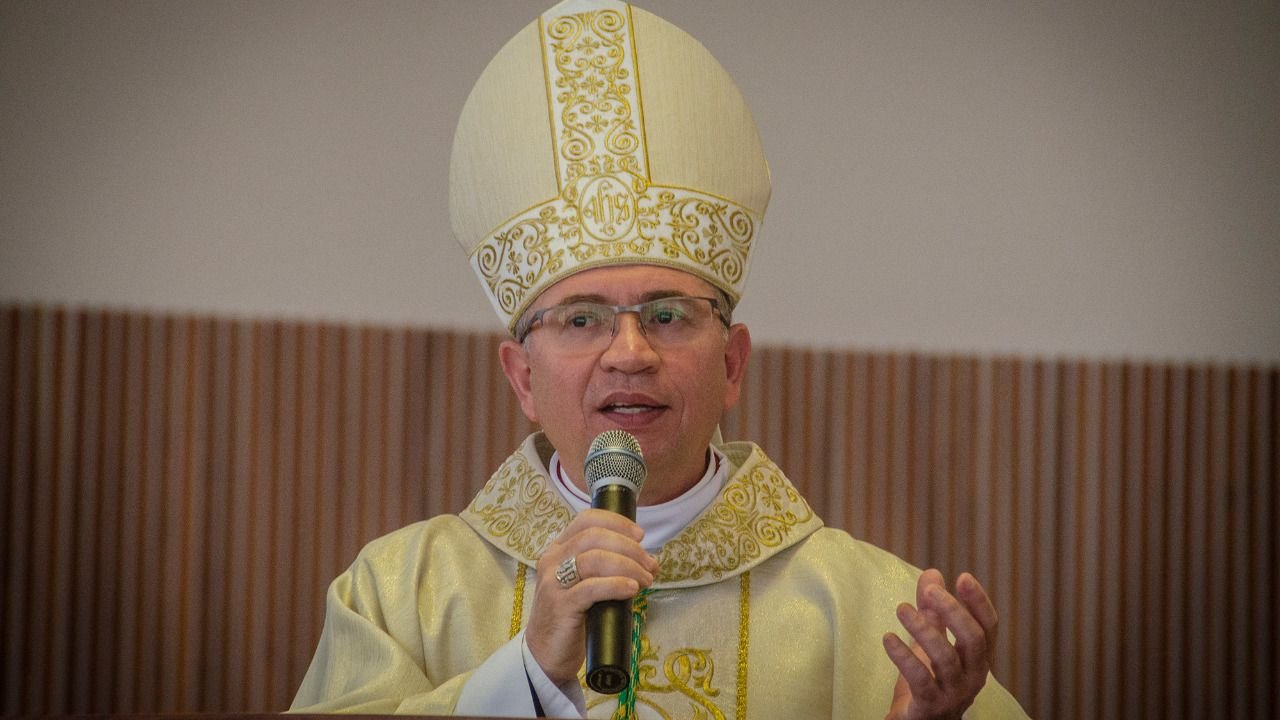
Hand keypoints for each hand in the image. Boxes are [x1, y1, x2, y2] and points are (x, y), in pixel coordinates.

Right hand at [525, 509, 658, 684]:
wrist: (546, 654)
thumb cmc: (571, 617)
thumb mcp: (585, 583)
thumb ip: (605, 567)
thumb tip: (646, 559)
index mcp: (558, 550)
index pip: (586, 520)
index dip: (617, 523)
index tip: (640, 536)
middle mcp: (552, 561)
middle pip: (594, 537)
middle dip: (629, 547)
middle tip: (650, 564)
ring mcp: (553, 583)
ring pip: (594, 559)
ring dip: (628, 566)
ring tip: (646, 579)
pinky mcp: (560, 606)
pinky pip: (591, 588)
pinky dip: (616, 584)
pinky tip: (631, 589)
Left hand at [882, 569, 996, 719]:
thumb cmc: (930, 680)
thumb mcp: (932, 642)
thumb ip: (932, 610)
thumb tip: (932, 574)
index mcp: (977, 658)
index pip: (988, 627)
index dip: (979, 602)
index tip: (963, 576)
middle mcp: (973, 676)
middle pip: (973, 640)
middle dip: (953, 611)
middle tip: (931, 590)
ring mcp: (954, 693)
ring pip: (946, 658)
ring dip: (923, 629)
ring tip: (902, 609)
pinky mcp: (930, 706)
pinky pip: (920, 679)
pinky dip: (903, 657)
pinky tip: (888, 638)